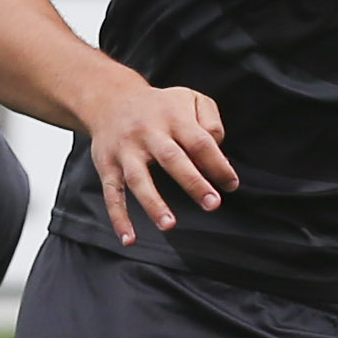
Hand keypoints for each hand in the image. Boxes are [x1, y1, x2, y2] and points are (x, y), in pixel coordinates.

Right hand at [78, 73, 238, 242]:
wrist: (110, 99)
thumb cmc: (160, 107)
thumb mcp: (190, 99)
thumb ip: (210, 121)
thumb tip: (217, 153)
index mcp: (173, 118)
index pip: (200, 141)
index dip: (217, 163)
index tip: (230, 185)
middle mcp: (148, 133)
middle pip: (171, 158)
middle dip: (192, 182)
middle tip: (212, 204)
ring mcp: (125, 150)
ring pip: (138, 178)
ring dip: (153, 203)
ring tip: (169, 225)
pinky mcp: (107, 165)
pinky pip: (112, 194)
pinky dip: (119, 217)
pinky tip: (130, 239)